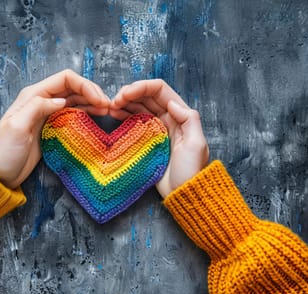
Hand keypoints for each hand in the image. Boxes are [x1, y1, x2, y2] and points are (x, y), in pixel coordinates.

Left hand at [0, 69, 109, 188]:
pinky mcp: (52, 126)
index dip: (85, 85)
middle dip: (92, 92)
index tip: (99, 100)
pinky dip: (86, 112)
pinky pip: (73, 113)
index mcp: (33, 95)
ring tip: (106, 110)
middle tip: (108, 106)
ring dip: (91, 101)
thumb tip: (61, 100)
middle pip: (72, 87)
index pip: (64, 79)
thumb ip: (37, 108)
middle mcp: (41, 100)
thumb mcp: (17, 127)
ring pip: (75, 99)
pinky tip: (96, 116)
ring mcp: (48, 113)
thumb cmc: (5, 152)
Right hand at [110, 79, 208, 197]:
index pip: (159, 90)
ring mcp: (157, 128)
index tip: (125, 95)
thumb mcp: (196, 144)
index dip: (141, 87)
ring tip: (111, 107)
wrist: (183, 193)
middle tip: (114, 102)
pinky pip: (134, 120)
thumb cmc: (191, 170)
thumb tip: (172, 103)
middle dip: (129, 93)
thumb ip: (189, 120)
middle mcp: (168, 118)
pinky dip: (124, 114)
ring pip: (139, 106)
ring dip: (125, 102)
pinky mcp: (147, 140)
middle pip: (147, 96)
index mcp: (180, 115)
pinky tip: (114, 114)